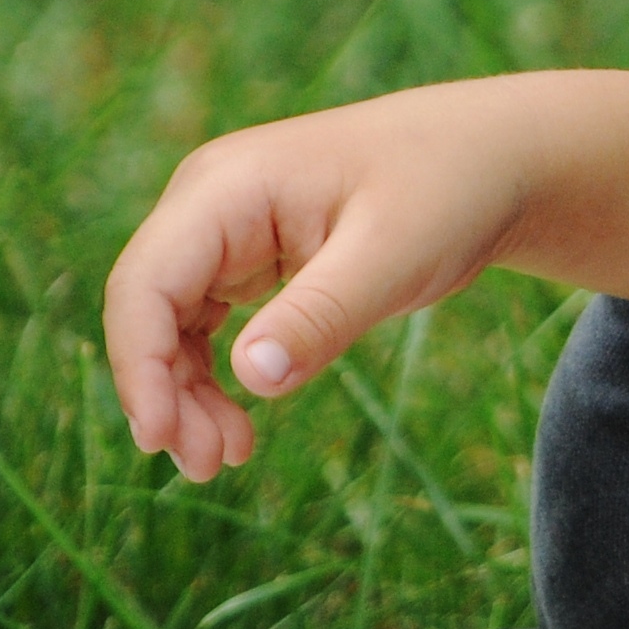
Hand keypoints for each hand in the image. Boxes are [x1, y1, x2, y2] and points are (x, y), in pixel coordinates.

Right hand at [109, 80, 548, 479]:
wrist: (489, 161)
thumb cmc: (446, 191)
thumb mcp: (392, 256)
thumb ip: (321, 316)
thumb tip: (249, 378)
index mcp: (227, 186)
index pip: (146, 282)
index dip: (139, 364)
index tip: (159, 437)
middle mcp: (209, 202)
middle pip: (148, 308)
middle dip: (164, 391)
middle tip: (207, 467)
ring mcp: (225, 230)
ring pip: (170, 325)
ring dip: (185, 394)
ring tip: (226, 458)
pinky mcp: (248, 259)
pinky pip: (204, 327)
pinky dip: (214, 378)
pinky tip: (238, 427)